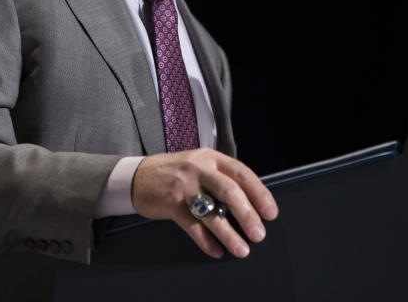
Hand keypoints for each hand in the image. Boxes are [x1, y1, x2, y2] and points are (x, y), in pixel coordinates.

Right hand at [131, 148, 277, 258]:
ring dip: (229, 234)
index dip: (259, 193)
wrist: (137, 176)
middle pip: (229, 191)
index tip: (270, 212)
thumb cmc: (173, 172)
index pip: (241, 173)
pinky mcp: (171, 204)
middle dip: (247, 215)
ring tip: (241, 248)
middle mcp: (198, 169)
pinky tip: (216, 250)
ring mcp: (184, 186)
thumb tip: (251, 203)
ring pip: (211, 212)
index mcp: (210, 158)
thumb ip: (221, 178)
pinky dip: (206, 241)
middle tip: (259, 233)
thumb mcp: (199, 165)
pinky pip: (193, 226)